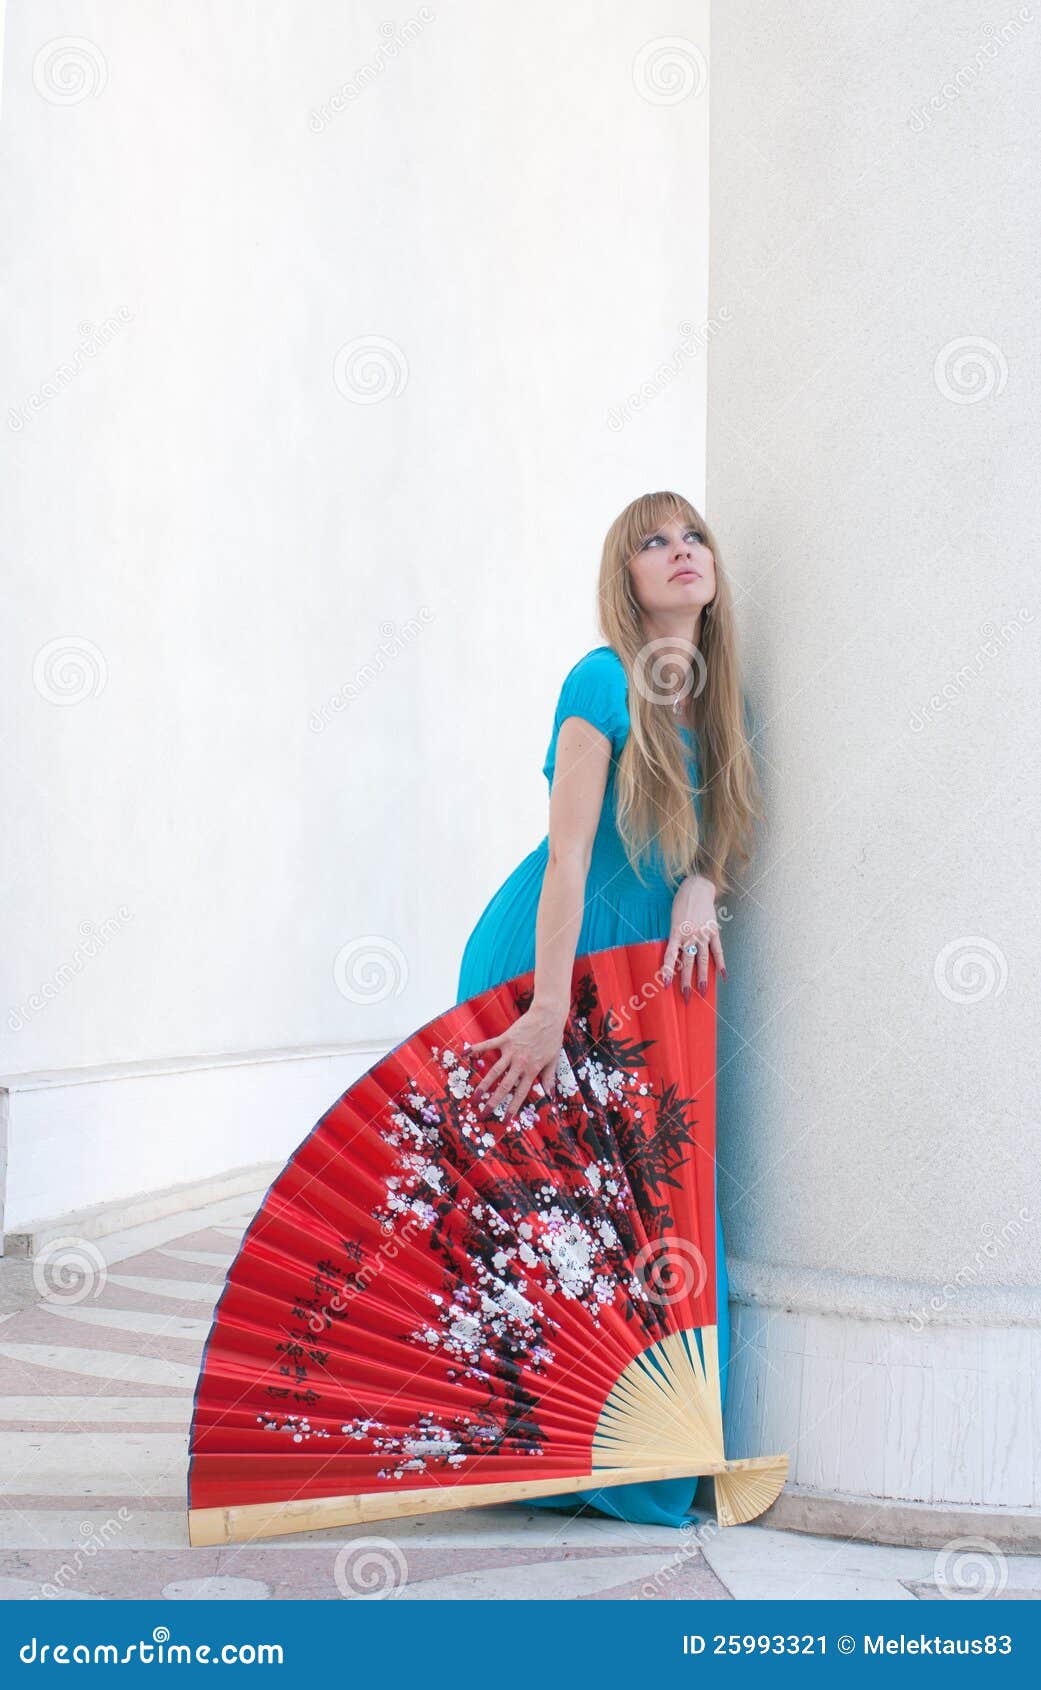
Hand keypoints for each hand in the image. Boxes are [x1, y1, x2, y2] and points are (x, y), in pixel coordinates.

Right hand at [468, 1001, 567, 1121]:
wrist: (548, 1016)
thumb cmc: (552, 1037)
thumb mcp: (554, 1060)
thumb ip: (549, 1077)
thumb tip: (550, 1095)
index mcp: (532, 1070)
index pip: (521, 1093)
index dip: (513, 1107)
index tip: (505, 1120)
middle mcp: (520, 1063)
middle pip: (504, 1087)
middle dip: (493, 1102)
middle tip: (482, 1114)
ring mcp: (511, 1051)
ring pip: (494, 1072)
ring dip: (483, 1086)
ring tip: (473, 1098)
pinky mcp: (505, 1039)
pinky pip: (488, 1045)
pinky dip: (476, 1049)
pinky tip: (464, 1054)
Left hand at [662, 873, 725, 1000]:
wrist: (697, 887)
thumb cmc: (681, 903)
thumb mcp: (673, 919)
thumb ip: (675, 937)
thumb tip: (675, 956)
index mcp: (676, 932)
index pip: (670, 956)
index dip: (667, 971)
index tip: (664, 985)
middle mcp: (689, 935)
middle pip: (687, 963)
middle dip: (686, 982)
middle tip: (686, 998)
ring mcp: (703, 934)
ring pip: (703, 960)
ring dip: (702, 977)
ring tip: (702, 992)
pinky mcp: (713, 931)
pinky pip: (717, 950)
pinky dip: (720, 963)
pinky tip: (723, 976)